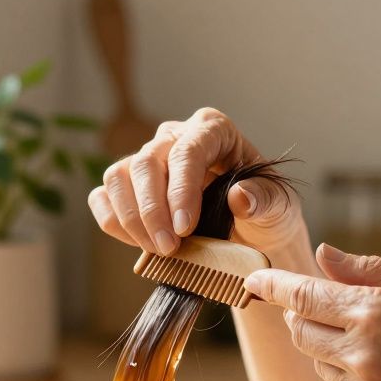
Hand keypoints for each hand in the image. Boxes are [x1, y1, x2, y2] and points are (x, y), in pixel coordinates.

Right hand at [87, 107, 303, 257]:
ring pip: (117, 177)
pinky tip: (139, 243)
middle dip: (152, 211)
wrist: (251, 231)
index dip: (181, 190)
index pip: (187, 151)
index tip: (184, 228)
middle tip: (169, 249)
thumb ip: (264, 199)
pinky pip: (103, 197)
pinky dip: (113, 222)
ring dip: (131, 219)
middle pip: (145, 163)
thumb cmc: (264, 209)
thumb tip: (239, 197)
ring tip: (158, 250)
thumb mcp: (277, 206)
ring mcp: (147, 160)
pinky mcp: (128, 186)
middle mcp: (174, 137)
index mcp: (212, 130)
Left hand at [244, 244, 380, 380]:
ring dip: (327, 343)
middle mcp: (364, 354)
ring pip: (318, 362)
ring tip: (371, 331)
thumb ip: (371, 268)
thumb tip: (323, 256)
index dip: (271, 285)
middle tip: (324, 300)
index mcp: (376, 312)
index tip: (251, 276)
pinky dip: (352, 370)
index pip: (302, 296)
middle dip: (302, 313)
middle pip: (300, 331)